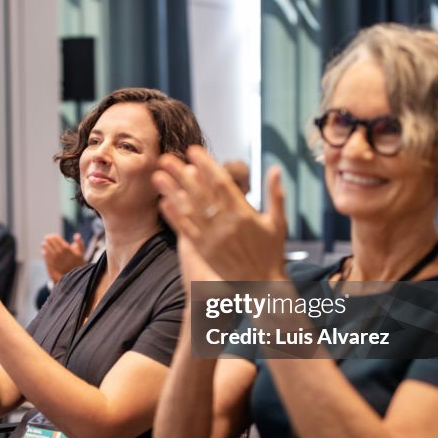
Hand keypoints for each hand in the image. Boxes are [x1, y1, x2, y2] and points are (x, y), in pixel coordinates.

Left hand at [41, 233, 84, 281]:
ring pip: (48, 250)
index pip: (58, 240)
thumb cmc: (78, 261)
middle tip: (46, 237)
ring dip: (45, 246)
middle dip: (49, 240)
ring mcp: (56, 259)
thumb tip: (76, 235)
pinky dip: (45, 254)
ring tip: (43, 243)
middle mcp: (60, 253)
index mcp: (67, 249)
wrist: (75, 273)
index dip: (54, 237)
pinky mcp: (54, 265)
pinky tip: (43, 251)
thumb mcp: (81, 251)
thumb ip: (79, 242)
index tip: (53, 235)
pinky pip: (47, 258)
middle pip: (52, 244)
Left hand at [153, 146, 287, 281]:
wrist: (262, 286)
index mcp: (243, 213)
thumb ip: (276, 195)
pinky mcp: (204, 251)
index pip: (221, 183)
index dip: (206, 165)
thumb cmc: (271, 253)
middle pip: (200, 193)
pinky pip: (187, 231)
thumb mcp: (278, 222)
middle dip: (181, 174)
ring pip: (189, 210)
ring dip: (172, 192)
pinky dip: (175, 217)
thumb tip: (275, 168)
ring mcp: (213, 238)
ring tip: (158, 176)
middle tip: (166, 158)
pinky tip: (164, 203)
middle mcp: (225, 224)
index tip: (193, 151)